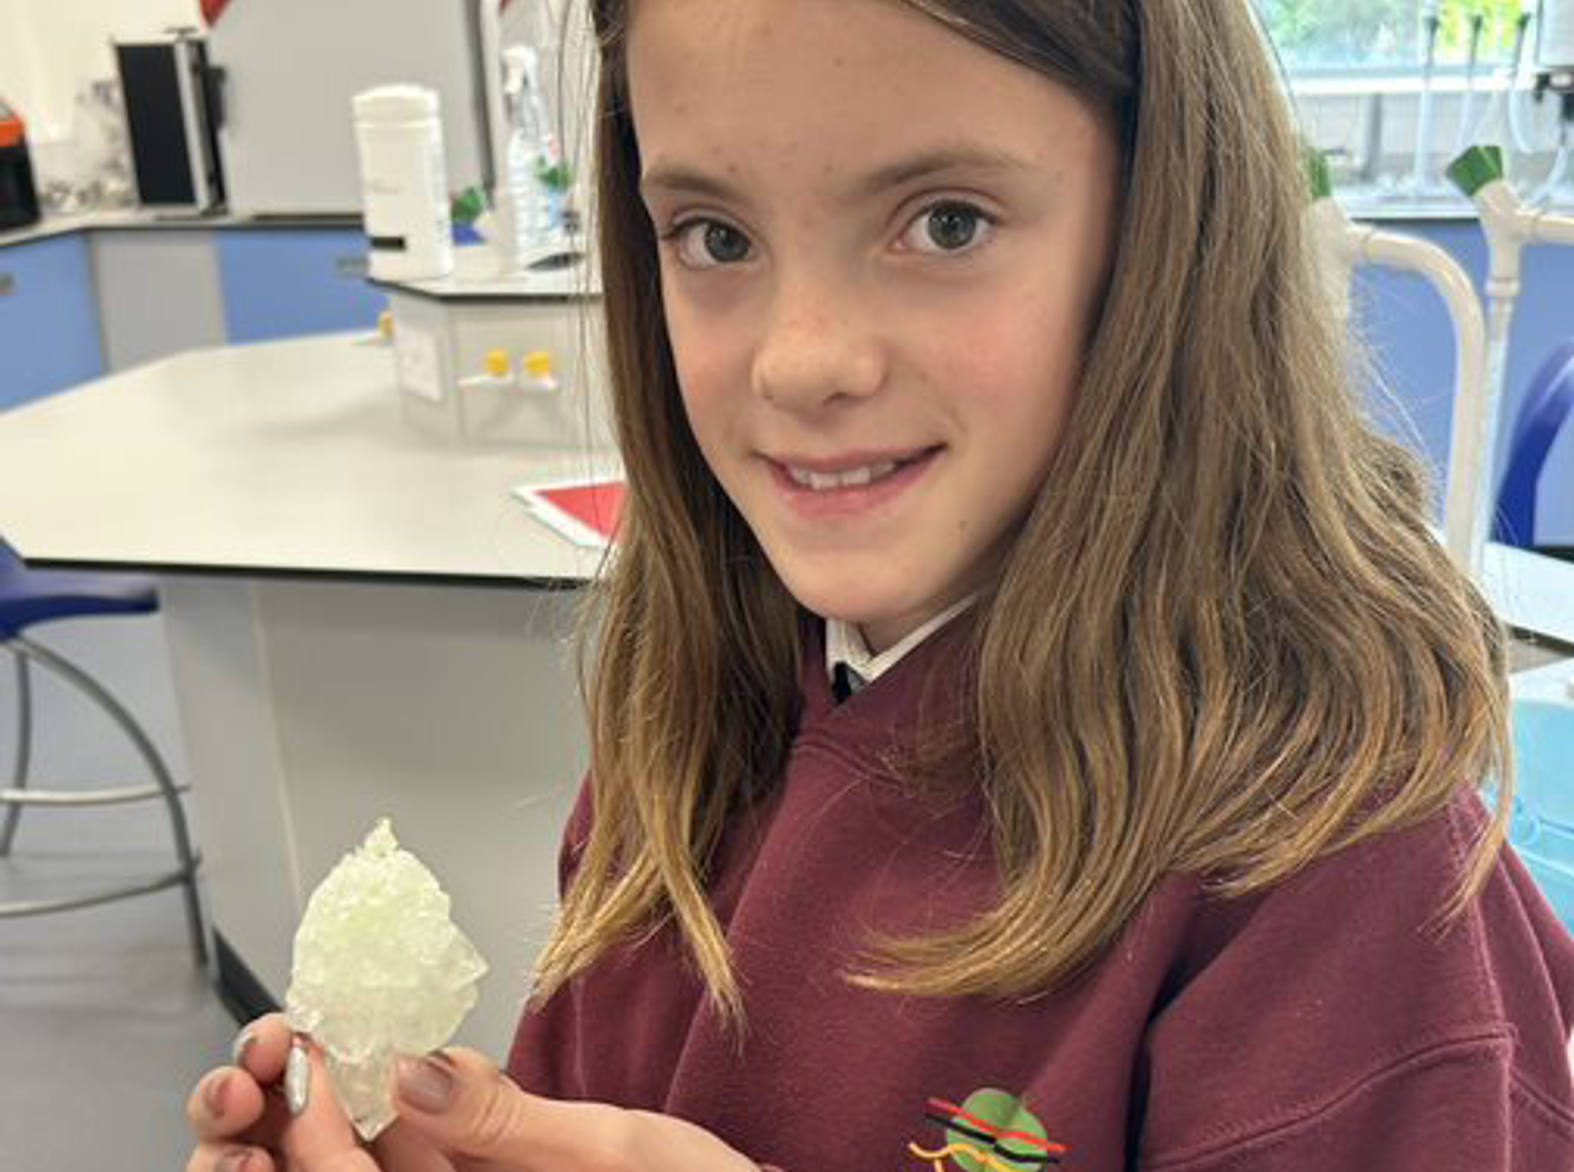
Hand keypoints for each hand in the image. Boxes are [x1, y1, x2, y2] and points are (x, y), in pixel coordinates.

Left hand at [186, 1014, 761, 1171]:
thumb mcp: (613, 1154)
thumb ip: (506, 1121)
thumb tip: (410, 1072)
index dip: (307, 1136)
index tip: (304, 1052)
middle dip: (276, 1138)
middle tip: (261, 1066)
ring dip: (323, 1118)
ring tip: (305, 1058)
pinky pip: (417, 1159)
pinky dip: (391, 1112)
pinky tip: (401, 1067)